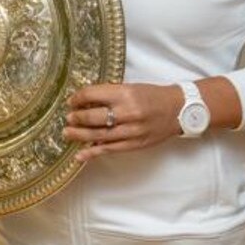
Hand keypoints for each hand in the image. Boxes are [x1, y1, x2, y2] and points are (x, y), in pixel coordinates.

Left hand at [63, 82, 183, 161]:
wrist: (177, 110)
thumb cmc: (153, 96)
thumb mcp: (130, 88)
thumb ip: (109, 95)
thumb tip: (85, 103)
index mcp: (124, 93)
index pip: (92, 95)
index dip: (78, 98)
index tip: (72, 101)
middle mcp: (127, 112)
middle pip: (93, 117)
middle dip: (76, 118)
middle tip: (68, 118)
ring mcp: (131, 130)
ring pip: (98, 135)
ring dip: (79, 135)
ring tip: (67, 133)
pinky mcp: (134, 144)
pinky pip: (109, 149)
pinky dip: (93, 152)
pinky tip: (80, 155)